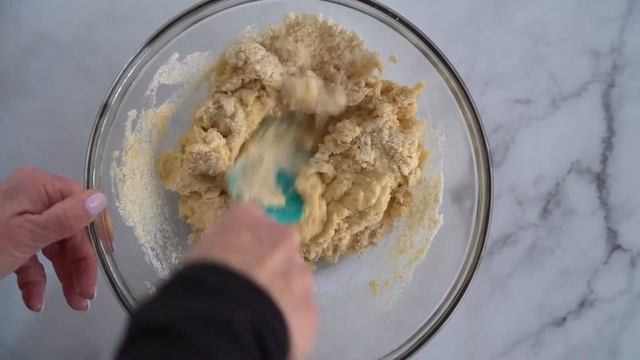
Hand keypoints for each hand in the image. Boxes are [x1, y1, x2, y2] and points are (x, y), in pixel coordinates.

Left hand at [0, 167, 106, 311]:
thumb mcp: (27, 235)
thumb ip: (66, 218)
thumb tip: (101, 199)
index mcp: (40, 187)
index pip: (83, 205)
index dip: (96, 233)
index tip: (106, 259)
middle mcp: (34, 199)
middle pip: (70, 231)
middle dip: (79, 265)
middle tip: (86, 296)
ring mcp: (21, 220)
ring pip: (54, 247)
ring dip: (64, 277)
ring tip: (74, 304)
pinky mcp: (10, 240)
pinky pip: (33, 257)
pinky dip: (37, 280)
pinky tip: (35, 301)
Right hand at [187, 204, 317, 359]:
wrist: (224, 322)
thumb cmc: (200, 283)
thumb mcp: (201, 254)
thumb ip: (224, 250)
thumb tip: (227, 264)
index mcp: (249, 218)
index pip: (252, 218)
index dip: (247, 241)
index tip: (238, 257)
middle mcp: (282, 237)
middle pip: (281, 247)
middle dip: (270, 264)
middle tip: (251, 286)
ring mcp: (301, 271)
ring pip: (295, 279)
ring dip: (283, 291)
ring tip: (261, 313)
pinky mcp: (310, 305)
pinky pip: (300, 310)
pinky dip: (289, 319)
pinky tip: (270, 330)